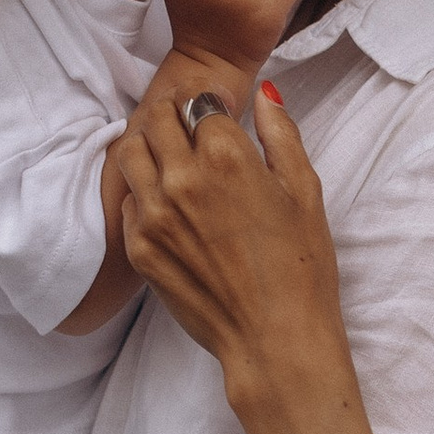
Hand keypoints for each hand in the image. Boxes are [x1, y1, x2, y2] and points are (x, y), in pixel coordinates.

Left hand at [119, 80, 345, 398]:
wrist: (274, 339)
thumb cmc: (301, 268)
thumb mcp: (305, 191)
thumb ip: (281, 134)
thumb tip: (264, 95)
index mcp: (227, 157)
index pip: (200, 102)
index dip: (213, 103)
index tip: (221, 111)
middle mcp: (182, 178)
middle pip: (156, 117)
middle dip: (174, 113)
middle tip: (191, 127)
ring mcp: (154, 214)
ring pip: (130, 151)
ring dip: (149, 144)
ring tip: (172, 158)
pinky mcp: (139, 247)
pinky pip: (128, 200)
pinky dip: (143, 191)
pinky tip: (169, 204)